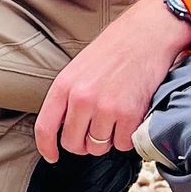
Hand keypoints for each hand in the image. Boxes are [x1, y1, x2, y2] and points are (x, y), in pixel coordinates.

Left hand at [36, 0, 188, 163]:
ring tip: (115, 117)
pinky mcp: (130, 114)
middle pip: (74, 144)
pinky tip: (130, 117)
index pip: (45, 127)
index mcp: (64, 85)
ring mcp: (105, 108)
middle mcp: (82, 98)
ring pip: (99, 147)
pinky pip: (123, 144)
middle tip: (95, 130)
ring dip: (107, 139)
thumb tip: (64, 128)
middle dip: (84, 143)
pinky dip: (127, 136)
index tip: (52, 156)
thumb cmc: (113, 50)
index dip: (47, 147)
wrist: (145, 35)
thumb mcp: (79, 69)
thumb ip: (68, 97)